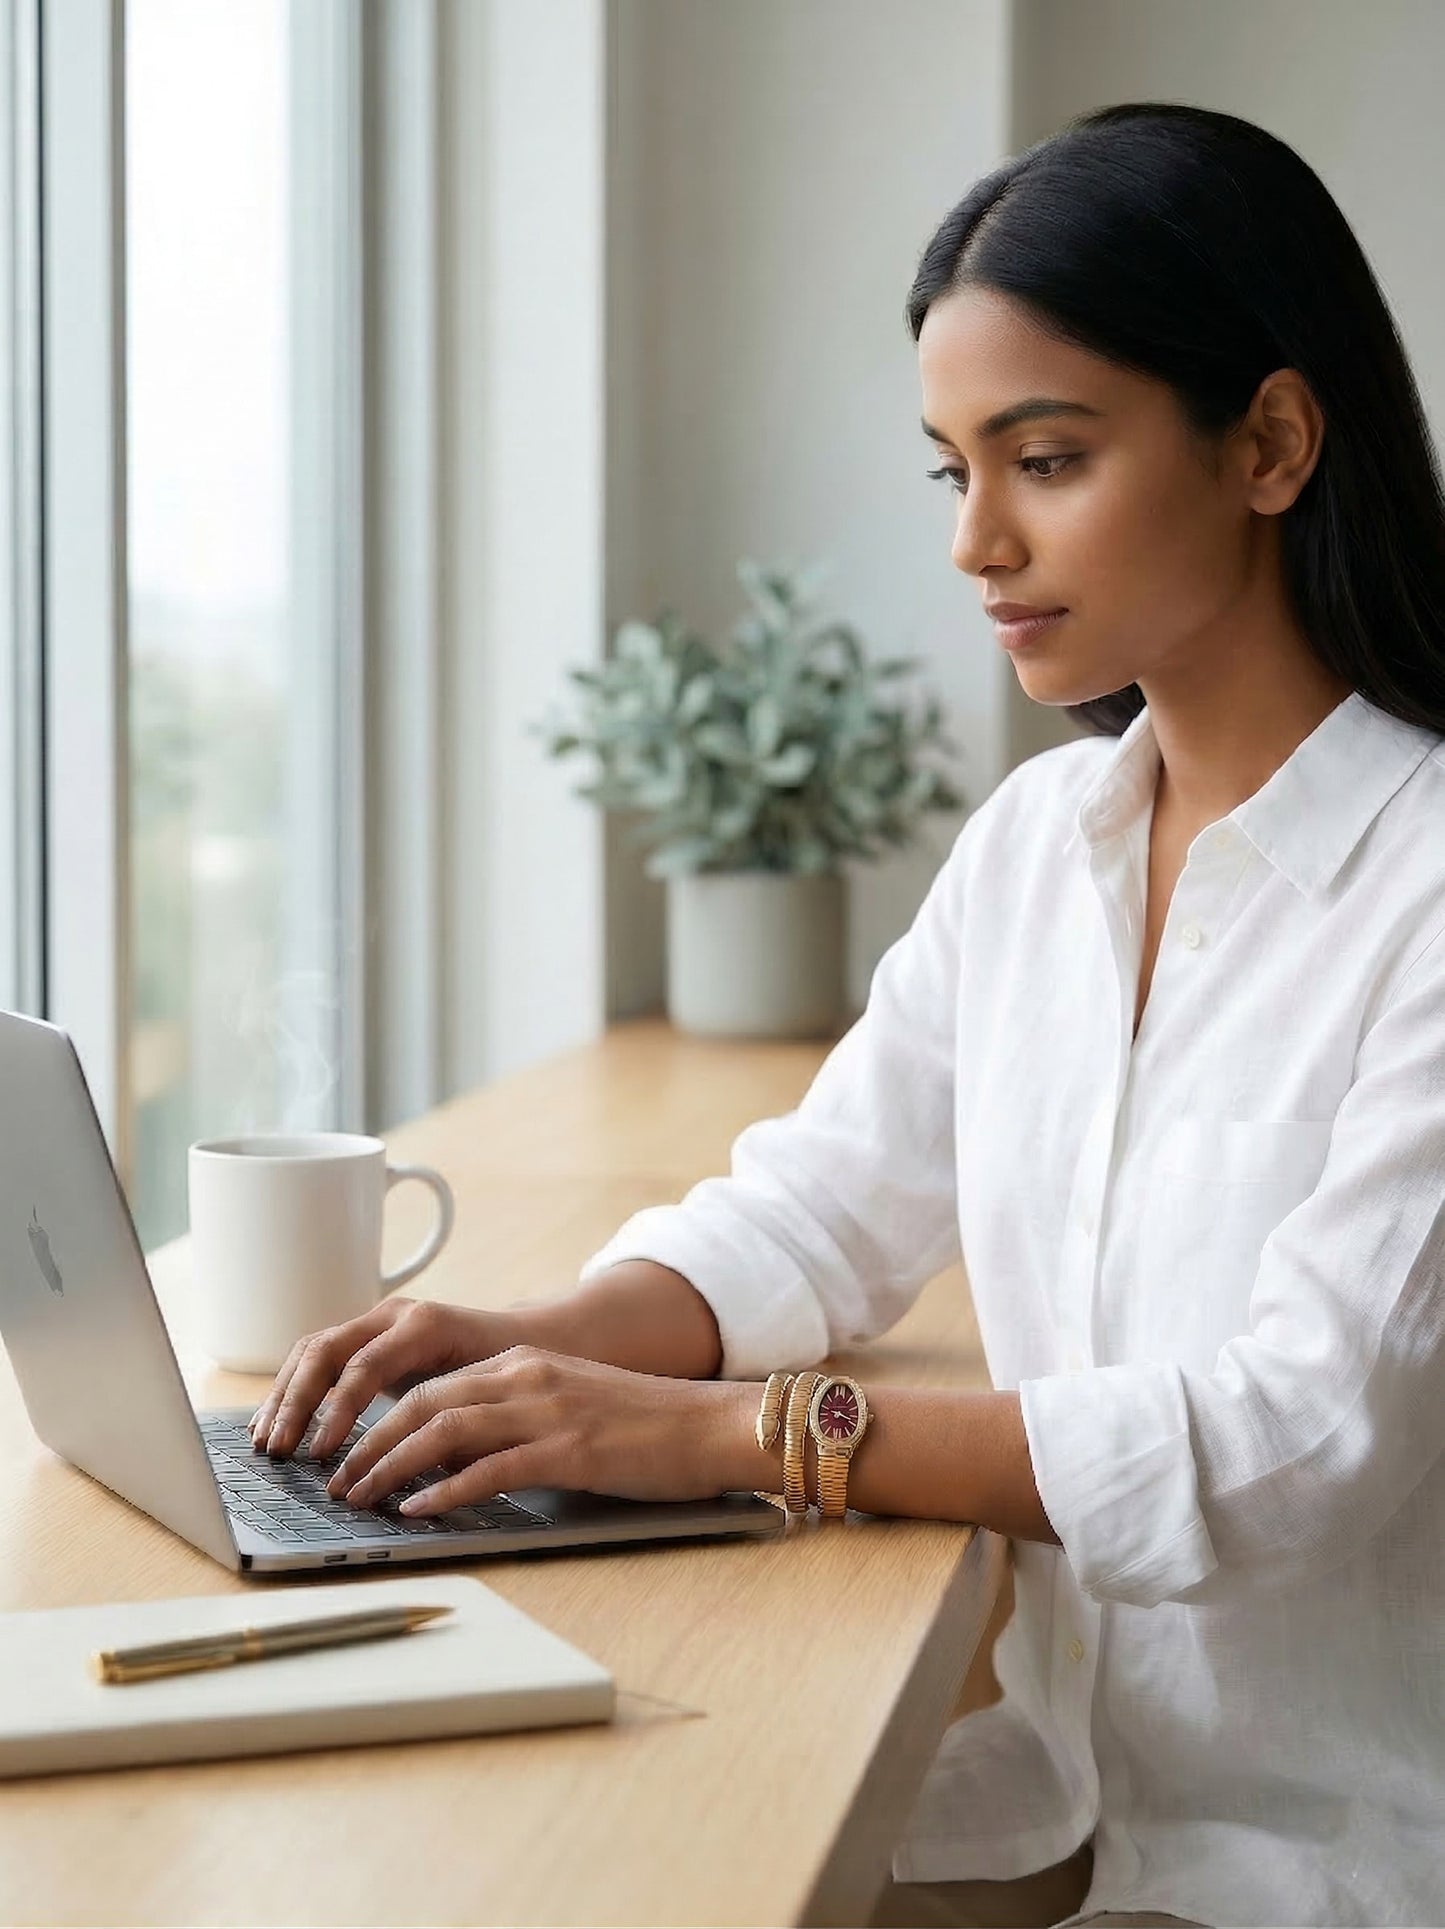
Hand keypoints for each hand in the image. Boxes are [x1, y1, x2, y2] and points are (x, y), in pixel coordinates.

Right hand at [249, 1298, 524, 1459]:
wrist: (522, 1338)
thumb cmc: (510, 1374)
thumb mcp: (487, 1398)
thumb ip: (451, 1428)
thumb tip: (414, 1471)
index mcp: (425, 1325)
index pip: (365, 1365)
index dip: (338, 1410)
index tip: (323, 1453)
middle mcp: (394, 1316)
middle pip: (326, 1350)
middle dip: (297, 1402)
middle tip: (279, 1448)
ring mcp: (375, 1321)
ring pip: (313, 1351)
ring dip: (285, 1396)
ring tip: (265, 1441)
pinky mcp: (364, 1337)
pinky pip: (317, 1357)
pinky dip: (293, 1388)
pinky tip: (275, 1422)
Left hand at [324, 1346, 763, 1514]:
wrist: (710, 1424)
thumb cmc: (644, 1426)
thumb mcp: (566, 1405)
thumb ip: (511, 1421)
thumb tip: (451, 1461)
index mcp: (523, 1363)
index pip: (430, 1387)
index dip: (378, 1423)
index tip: (347, 1456)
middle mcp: (527, 1377)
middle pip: (423, 1404)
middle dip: (368, 1445)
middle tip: (337, 1483)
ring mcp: (547, 1410)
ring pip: (444, 1431)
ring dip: (390, 1467)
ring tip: (360, 1499)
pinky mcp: (569, 1449)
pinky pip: (491, 1468)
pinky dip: (446, 1490)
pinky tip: (419, 1511)